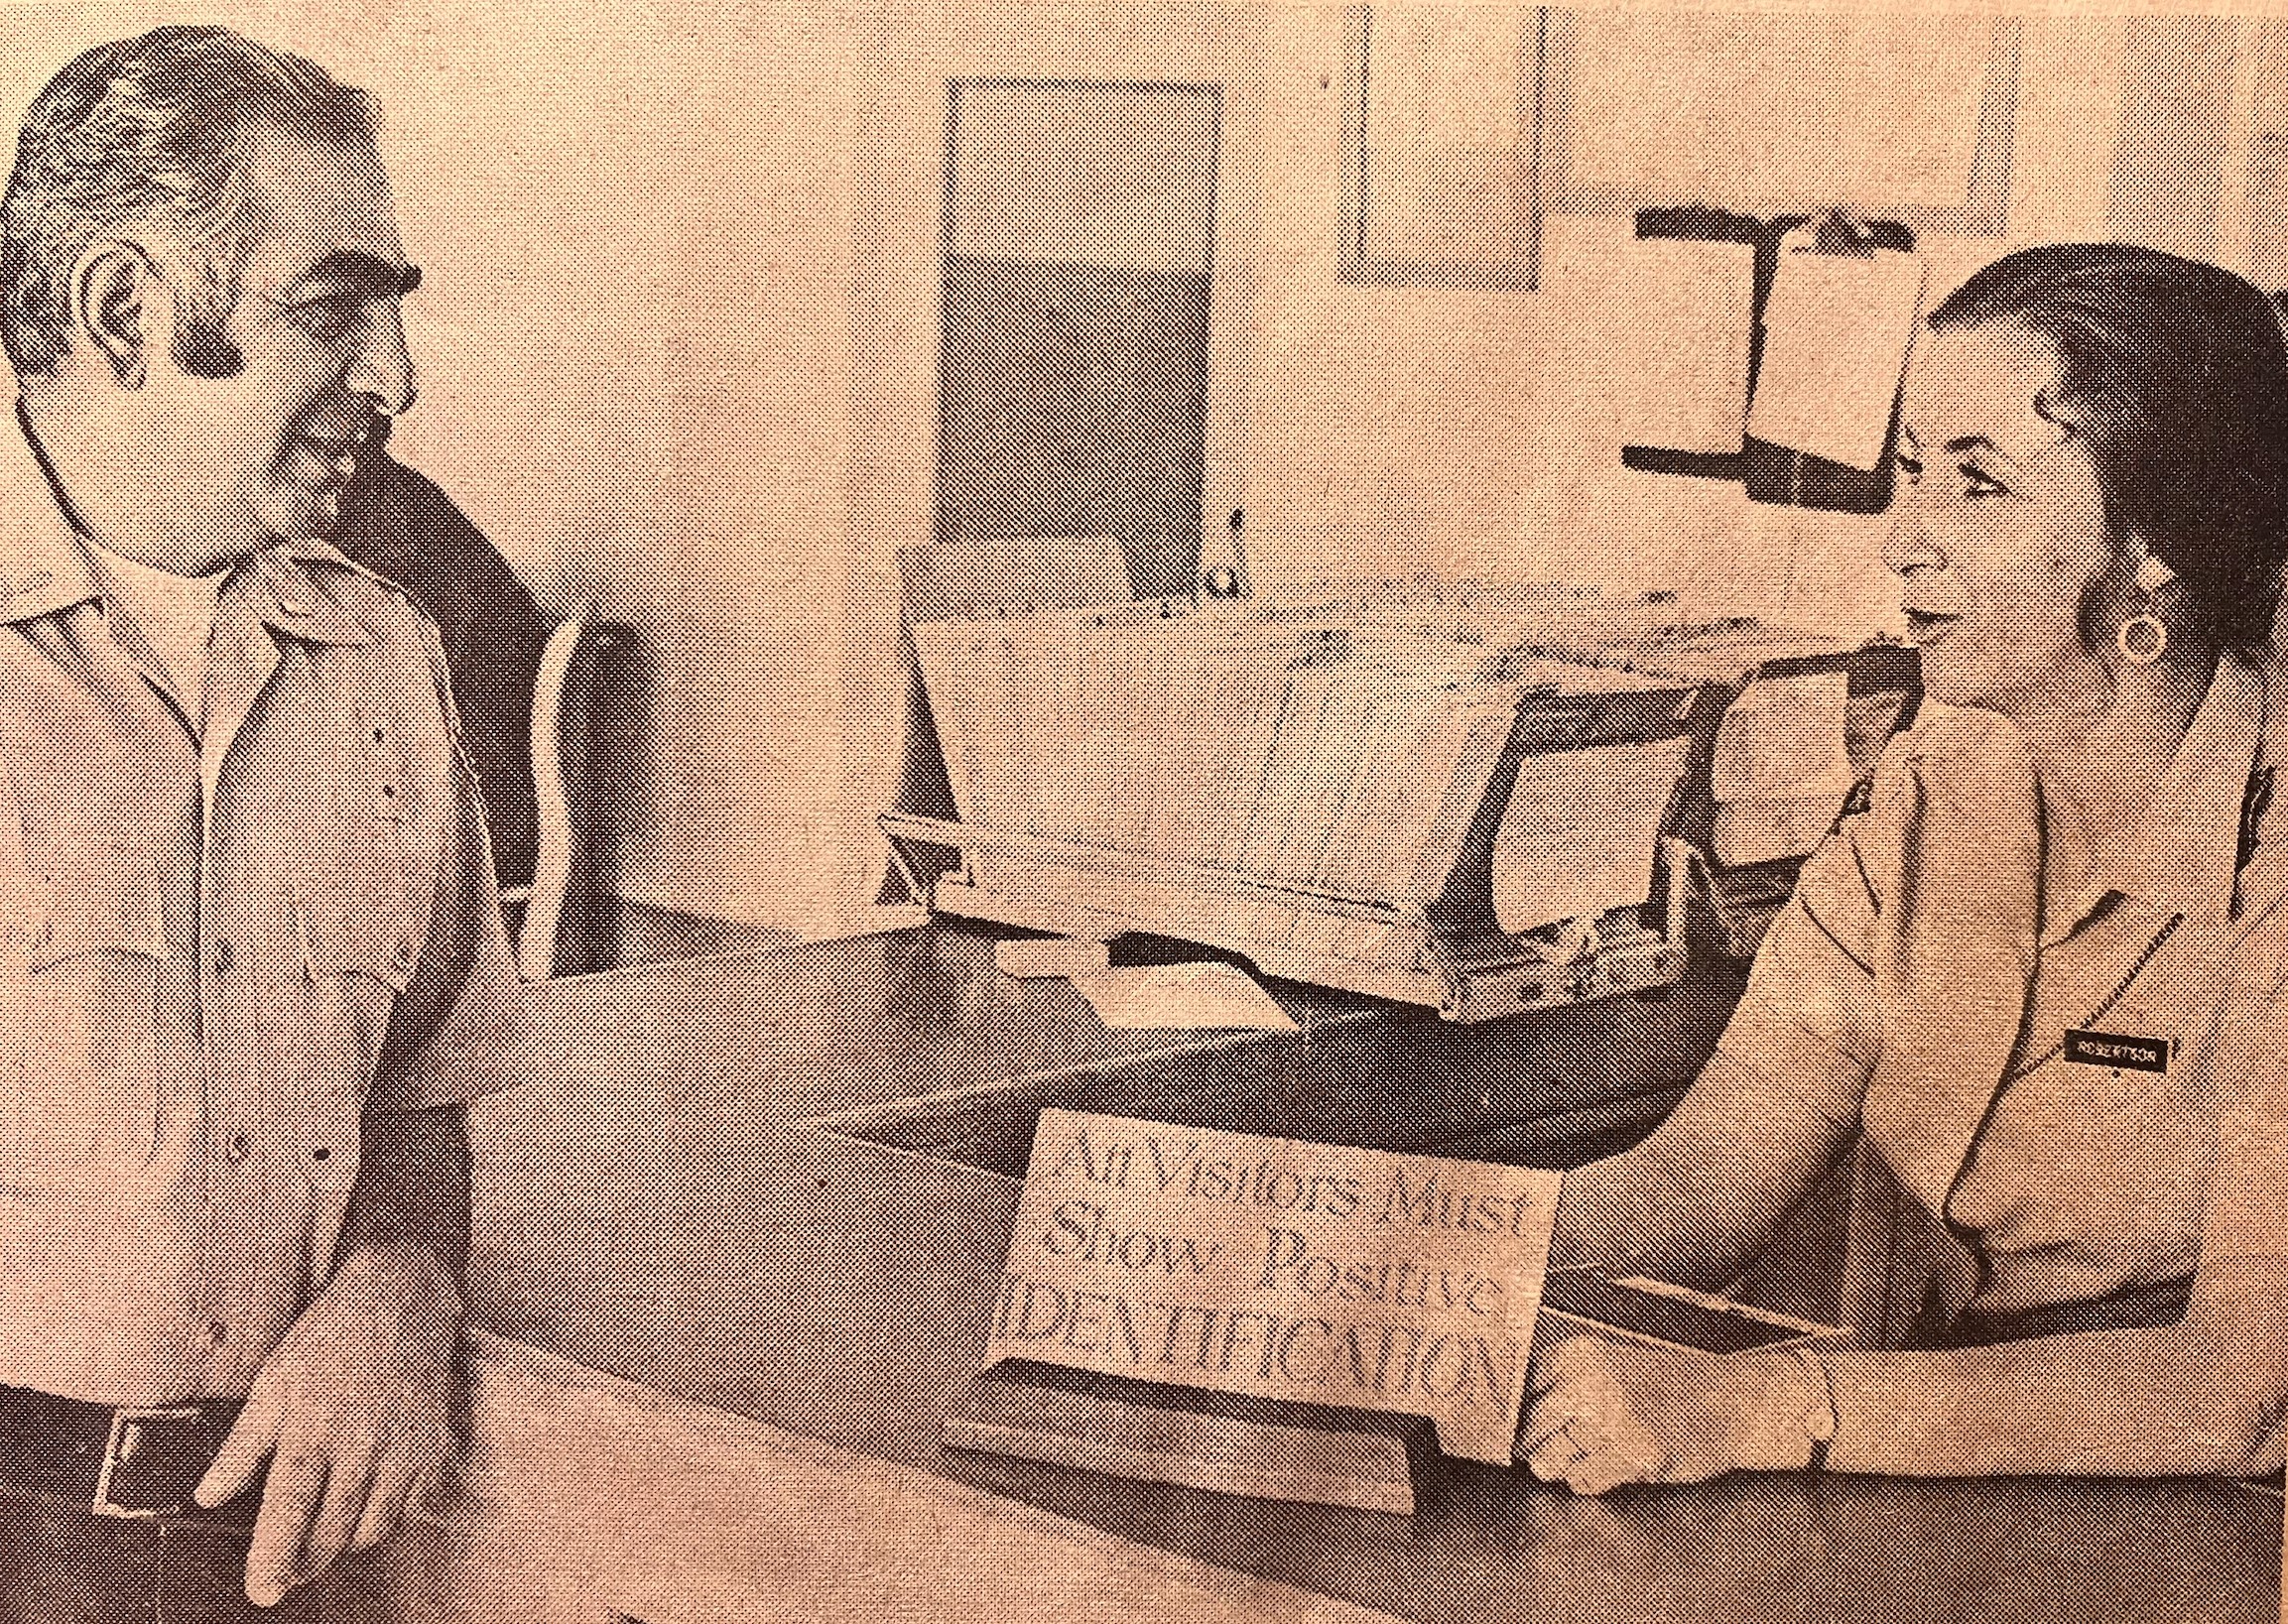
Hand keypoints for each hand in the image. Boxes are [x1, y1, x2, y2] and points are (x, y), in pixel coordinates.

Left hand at [195, 1246, 463, 1606]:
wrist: (402, 1298)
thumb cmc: (331, 1338)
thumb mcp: (273, 1381)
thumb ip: (242, 1445)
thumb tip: (209, 1496)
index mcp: (313, 1426)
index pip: (288, 1510)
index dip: (271, 1559)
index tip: (261, 1592)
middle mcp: (363, 1444)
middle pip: (331, 1533)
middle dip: (304, 1564)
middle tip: (285, 1571)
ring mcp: (404, 1448)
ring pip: (371, 1530)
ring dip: (342, 1545)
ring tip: (322, 1534)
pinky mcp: (433, 1447)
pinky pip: (408, 1509)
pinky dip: (383, 1519)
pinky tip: (363, 1502)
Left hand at [1518, 1334, 1819, 1493]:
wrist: (1728, 1402)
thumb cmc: (1663, 1387)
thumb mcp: (1606, 1366)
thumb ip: (1561, 1385)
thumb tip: (1513, 1425)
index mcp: (1578, 1354)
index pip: (1521, 1392)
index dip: (1518, 1417)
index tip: (1521, 1430)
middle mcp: (1590, 1383)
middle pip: (1531, 1430)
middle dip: (1538, 1448)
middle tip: (1556, 1452)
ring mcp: (1613, 1420)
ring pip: (1551, 1460)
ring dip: (1563, 1467)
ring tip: (1590, 1457)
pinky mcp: (1635, 1455)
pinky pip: (1584, 1481)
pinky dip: (1590, 1482)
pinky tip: (1612, 1466)